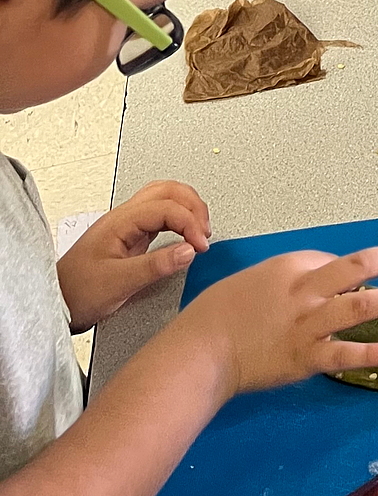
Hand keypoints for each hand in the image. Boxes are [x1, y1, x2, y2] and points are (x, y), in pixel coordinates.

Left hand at [56, 180, 211, 331]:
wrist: (54, 305)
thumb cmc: (77, 294)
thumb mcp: (119, 283)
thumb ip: (156, 265)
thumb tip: (188, 251)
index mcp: (120, 222)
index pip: (167, 207)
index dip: (190, 223)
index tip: (200, 246)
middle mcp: (123, 217)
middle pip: (168, 190)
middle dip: (194, 206)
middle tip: (204, 231)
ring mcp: (125, 224)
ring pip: (164, 196)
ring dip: (187, 207)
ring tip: (199, 229)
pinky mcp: (128, 235)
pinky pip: (160, 213)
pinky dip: (179, 217)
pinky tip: (183, 233)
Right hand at [174, 242, 377, 398]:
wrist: (200, 351)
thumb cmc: (219, 313)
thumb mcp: (257, 278)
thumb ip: (291, 278)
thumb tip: (317, 279)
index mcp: (292, 267)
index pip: (334, 261)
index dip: (350, 270)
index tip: (357, 278)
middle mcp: (306, 291)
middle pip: (357, 267)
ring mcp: (309, 325)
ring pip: (360, 306)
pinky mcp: (306, 358)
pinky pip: (345, 354)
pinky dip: (373, 352)